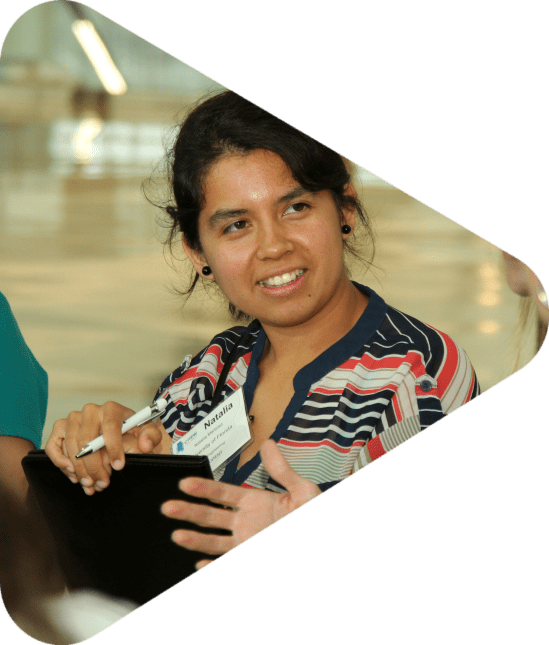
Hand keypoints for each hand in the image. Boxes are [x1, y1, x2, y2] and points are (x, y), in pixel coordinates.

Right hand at [45, 401, 170, 494]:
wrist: (118, 434)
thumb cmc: (132, 433)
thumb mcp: (147, 434)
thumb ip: (151, 437)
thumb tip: (144, 444)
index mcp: (112, 409)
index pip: (110, 427)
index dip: (114, 448)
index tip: (118, 467)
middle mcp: (91, 410)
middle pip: (87, 440)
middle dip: (95, 466)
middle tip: (102, 483)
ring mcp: (74, 418)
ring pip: (71, 445)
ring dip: (79, 469)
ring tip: (89, 484)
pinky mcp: (61, 428)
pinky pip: (54, 444)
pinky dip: (59, 460)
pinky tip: (71, 473)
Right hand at [161, 440, 321, 564]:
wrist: (321, 542)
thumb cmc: (314, 518)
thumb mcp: (302, 490)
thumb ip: (282, 470)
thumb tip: (269, 445)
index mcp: (254, 502)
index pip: (222, 492)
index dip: (203, 487)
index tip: (185, 482)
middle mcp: (245, 523)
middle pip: (210, 516)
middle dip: (188, 511)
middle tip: (168, 507)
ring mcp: (246, 543)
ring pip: (213, 541)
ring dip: (194, 539)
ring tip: (177, 535)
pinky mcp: (248, 559)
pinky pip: (225, 563)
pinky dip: (212, 566)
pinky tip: (199, 565)